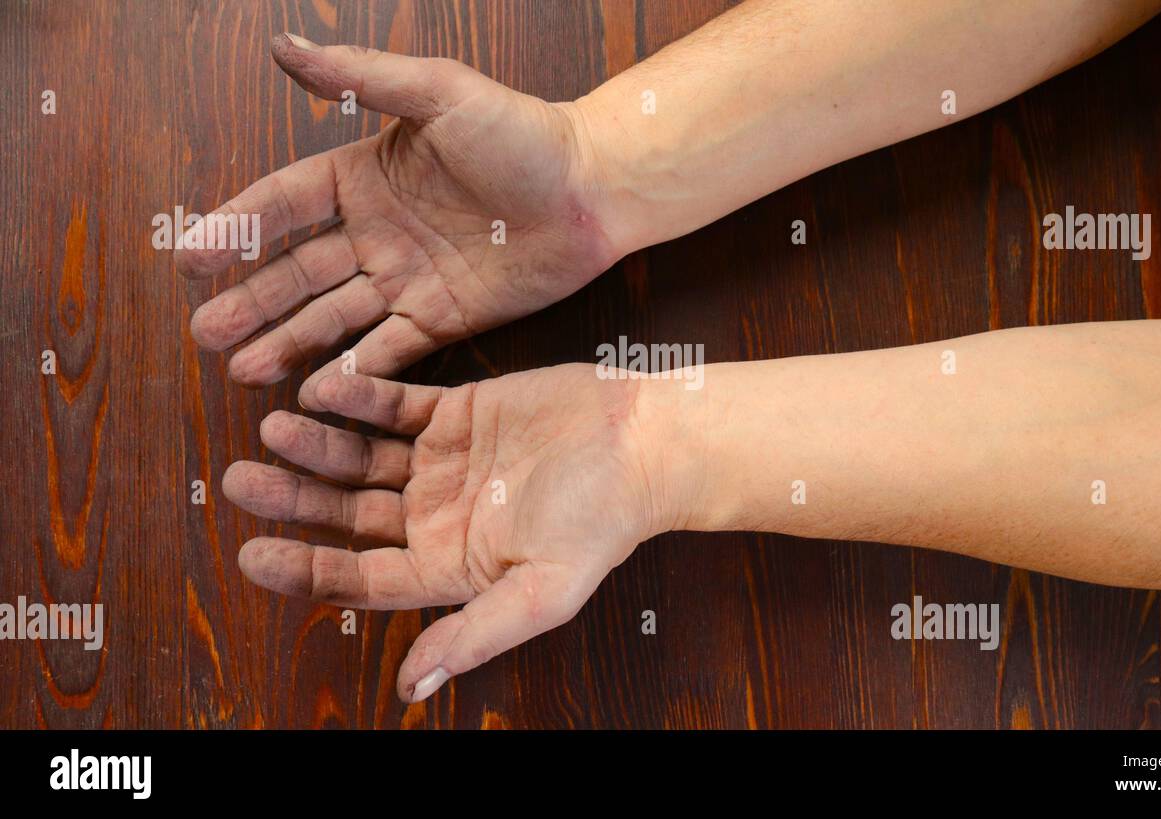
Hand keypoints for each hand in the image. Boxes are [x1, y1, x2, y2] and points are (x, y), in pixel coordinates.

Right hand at [180, 34, 622, 408]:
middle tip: (204, 332)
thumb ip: (360, 76)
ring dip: (288, 342)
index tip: (187, 254)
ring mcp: (408, 279)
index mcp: (365, 176)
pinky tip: (315, 390)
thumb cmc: (524, 132)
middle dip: (250, 302)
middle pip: (299, 271)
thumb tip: (281, 43)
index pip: (285, 205)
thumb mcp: (439, 92)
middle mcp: (377, 232)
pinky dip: (354, 369)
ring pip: (334, 317)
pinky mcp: (444, 319)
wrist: (595, 188)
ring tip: (240, 368)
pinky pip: (389, 348)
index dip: (237, 229)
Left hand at [221, 365, 676, 702]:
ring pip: (359, 455)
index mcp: (447, 565)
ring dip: (316, 443)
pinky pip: (394, 402)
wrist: (646, 443)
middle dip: (292, 498)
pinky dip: (357, 395)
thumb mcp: (541, 591)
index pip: (357, 574)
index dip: (302, 566)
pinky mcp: (456, 411)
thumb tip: (410, 687)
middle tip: (240, 479)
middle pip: (345, 513)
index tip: (250, 552)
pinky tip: (324, 387)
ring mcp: (441, 462)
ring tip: (273, 426)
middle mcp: (434, 515)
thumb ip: (474, 634)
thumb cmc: (602, 521)